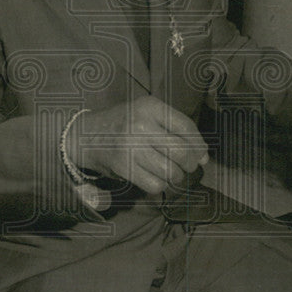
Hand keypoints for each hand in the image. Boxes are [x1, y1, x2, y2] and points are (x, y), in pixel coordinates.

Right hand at [65, 95, 208, 196]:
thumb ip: (176, 128)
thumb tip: (204, 157)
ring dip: (175, 175)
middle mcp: (141, 124)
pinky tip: (155, 177)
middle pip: (182, 152)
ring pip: (171, 171)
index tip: (202, 156)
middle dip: (190, 164)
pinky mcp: (124, 167)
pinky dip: (160, 185)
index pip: (187, 128)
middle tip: (187, 165)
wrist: (87, 135)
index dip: (200, 145)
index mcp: (151, 106)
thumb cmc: (126, 124)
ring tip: (169, 170)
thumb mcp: (148, 113)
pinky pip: (156, 185)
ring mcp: (131, 146)